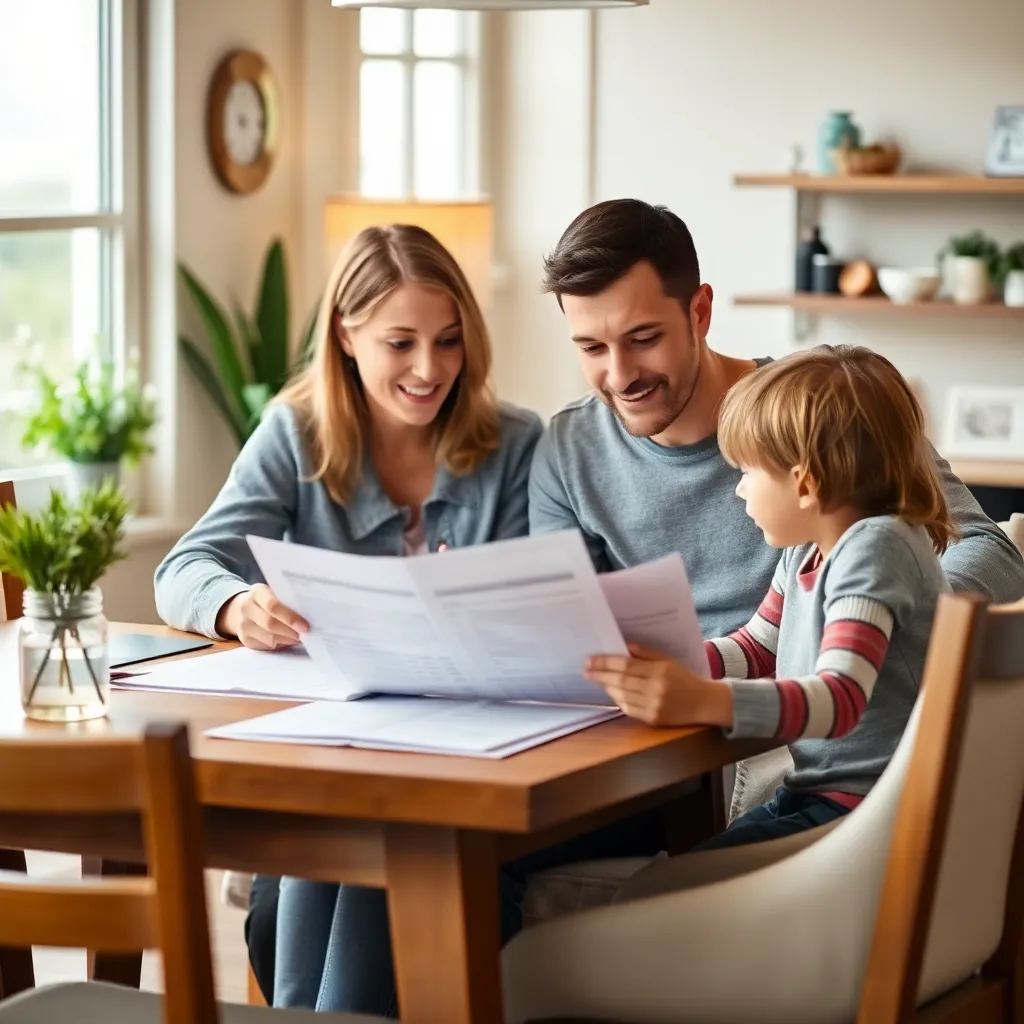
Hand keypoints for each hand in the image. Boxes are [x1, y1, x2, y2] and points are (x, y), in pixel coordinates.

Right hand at [216, 584, 308, 650]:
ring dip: (287, 639)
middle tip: (305, 634)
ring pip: (269, 638)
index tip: (305, 626)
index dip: (290, 617)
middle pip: (270, 623)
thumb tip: (308, 616)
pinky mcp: (245, 640)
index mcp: (257, 592)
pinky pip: (266, 646)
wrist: (240, 609)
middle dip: (291, 631)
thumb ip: (286, 601)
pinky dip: (280, 644)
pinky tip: (287, 640)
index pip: (272, 606)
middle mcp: (246, 608)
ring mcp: (243, 626)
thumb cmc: (266, 600)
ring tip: (298, 637)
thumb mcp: (273, 593)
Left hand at [584, 644, 732, 727]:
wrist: (703, 702)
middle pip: (621, 681)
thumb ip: (645, 653)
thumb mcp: (667, 660)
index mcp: (660, 671)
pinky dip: (618, 700)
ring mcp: (654, 706)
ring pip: (622, 696)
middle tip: (586, 670)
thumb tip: (622, 647)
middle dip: (600, 675)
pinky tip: (612, 692)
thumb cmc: (684, 678)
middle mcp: (656, 689)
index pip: (626, 665)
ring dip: (607, 687)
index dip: (605, 662)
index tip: (590, 660)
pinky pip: (629, 709)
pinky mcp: (653, 719)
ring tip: (597, 679)